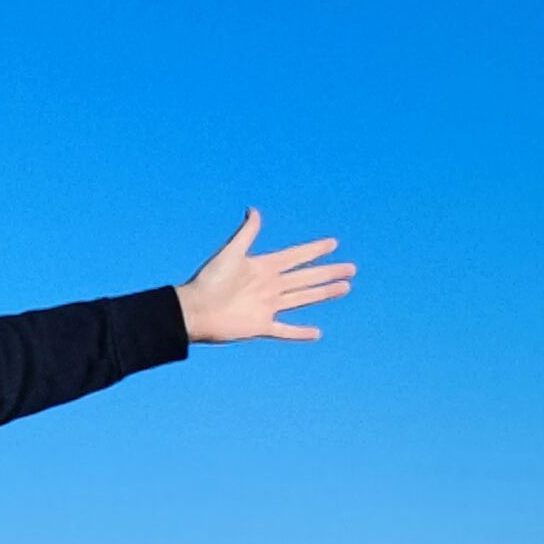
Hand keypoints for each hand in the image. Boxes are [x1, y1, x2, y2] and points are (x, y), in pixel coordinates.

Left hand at [178, 209, 355, 343]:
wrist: (192, 311)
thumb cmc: (208, 281)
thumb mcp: (230, 253)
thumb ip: (246, 233)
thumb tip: (253, 209)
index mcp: (264, 267)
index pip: (296, 256)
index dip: (314, 250)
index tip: (333, 243)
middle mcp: (269, 286)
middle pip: (306, 277)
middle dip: (328, 272)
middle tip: (351, 268)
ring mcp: (267, 306)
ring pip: (302, 298)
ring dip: (323, 294)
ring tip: (345, 288)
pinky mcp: (260, 326)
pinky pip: (284, 329)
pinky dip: (300, 332)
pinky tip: (316, 333)